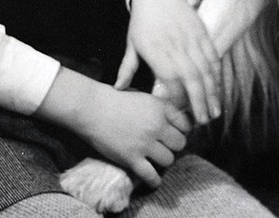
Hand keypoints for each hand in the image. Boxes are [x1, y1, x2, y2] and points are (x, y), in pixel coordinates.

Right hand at [36, 68, 190, 187]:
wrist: (92, 108)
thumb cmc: (115, 99)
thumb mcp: (143, 97)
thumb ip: (159, 108)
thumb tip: (173, 119)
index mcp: (160, 107)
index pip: (186, 124)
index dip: (182, 130)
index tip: (176, 133)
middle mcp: (156, 125)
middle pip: (180, 143)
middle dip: (173, 146)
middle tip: (165, 146)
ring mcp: (144, 142)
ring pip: (169, 159)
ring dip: (163, 161)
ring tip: (155, 159)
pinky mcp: (131, 158)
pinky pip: (151, 176)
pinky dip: (154, 181)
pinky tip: (154, 180)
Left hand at [115, 0, 221, 124]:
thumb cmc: (142, 19)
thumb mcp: (132, 42)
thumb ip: (127, 67)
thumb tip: (118, 89)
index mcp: (157, 50)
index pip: (171, 80)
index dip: (176, 99)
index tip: (178, 113)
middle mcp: (177, 46)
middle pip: (192, 78)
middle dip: (199, 102)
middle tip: (203, 121)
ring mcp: (192, 39)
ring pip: (206, 69)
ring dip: (211, 92)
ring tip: (214, 111)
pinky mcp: (202, 33)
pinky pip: (212, 56)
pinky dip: (216, 73)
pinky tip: (218, 88)